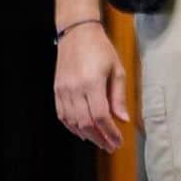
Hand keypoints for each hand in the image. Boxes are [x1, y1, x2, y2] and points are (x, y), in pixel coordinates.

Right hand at [54, 24, 128, 152]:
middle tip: (111, 146)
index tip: (118, 141)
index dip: (110, 132)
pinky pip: (62, 115)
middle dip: (100, 138)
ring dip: (87, 135)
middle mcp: (74, 88)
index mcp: (92, 83)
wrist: (77, 34)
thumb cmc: (101, 49)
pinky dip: (72, 126)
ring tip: (100, 141)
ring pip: (72, 122)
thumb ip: (119, 96)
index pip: (100, 116)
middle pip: (86, 123)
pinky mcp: (57, 90)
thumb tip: (123, 119)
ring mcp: (63, 90)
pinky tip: (83, 131)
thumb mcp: (117, 70)